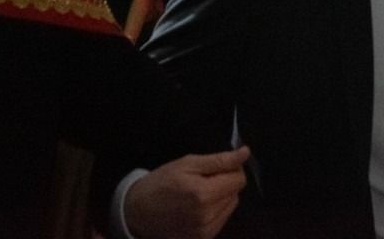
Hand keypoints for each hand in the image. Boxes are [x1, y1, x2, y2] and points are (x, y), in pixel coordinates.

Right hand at [125, 147, 250, 238]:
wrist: (138, 211)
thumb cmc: (161, 182)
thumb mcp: (188, 163)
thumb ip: (219, 160)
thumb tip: (245, 153)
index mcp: (203, 195)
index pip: (239, 179)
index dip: (231, 169)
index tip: (216, 167)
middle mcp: (207, 216)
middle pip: (236, 193)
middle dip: (225, 183)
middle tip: (203, 179)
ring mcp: (205, 232)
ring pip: (230, 206)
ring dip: (221, 197)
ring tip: (199, 193)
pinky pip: (221, 220)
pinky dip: (215, 210)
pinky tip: (198, 207)